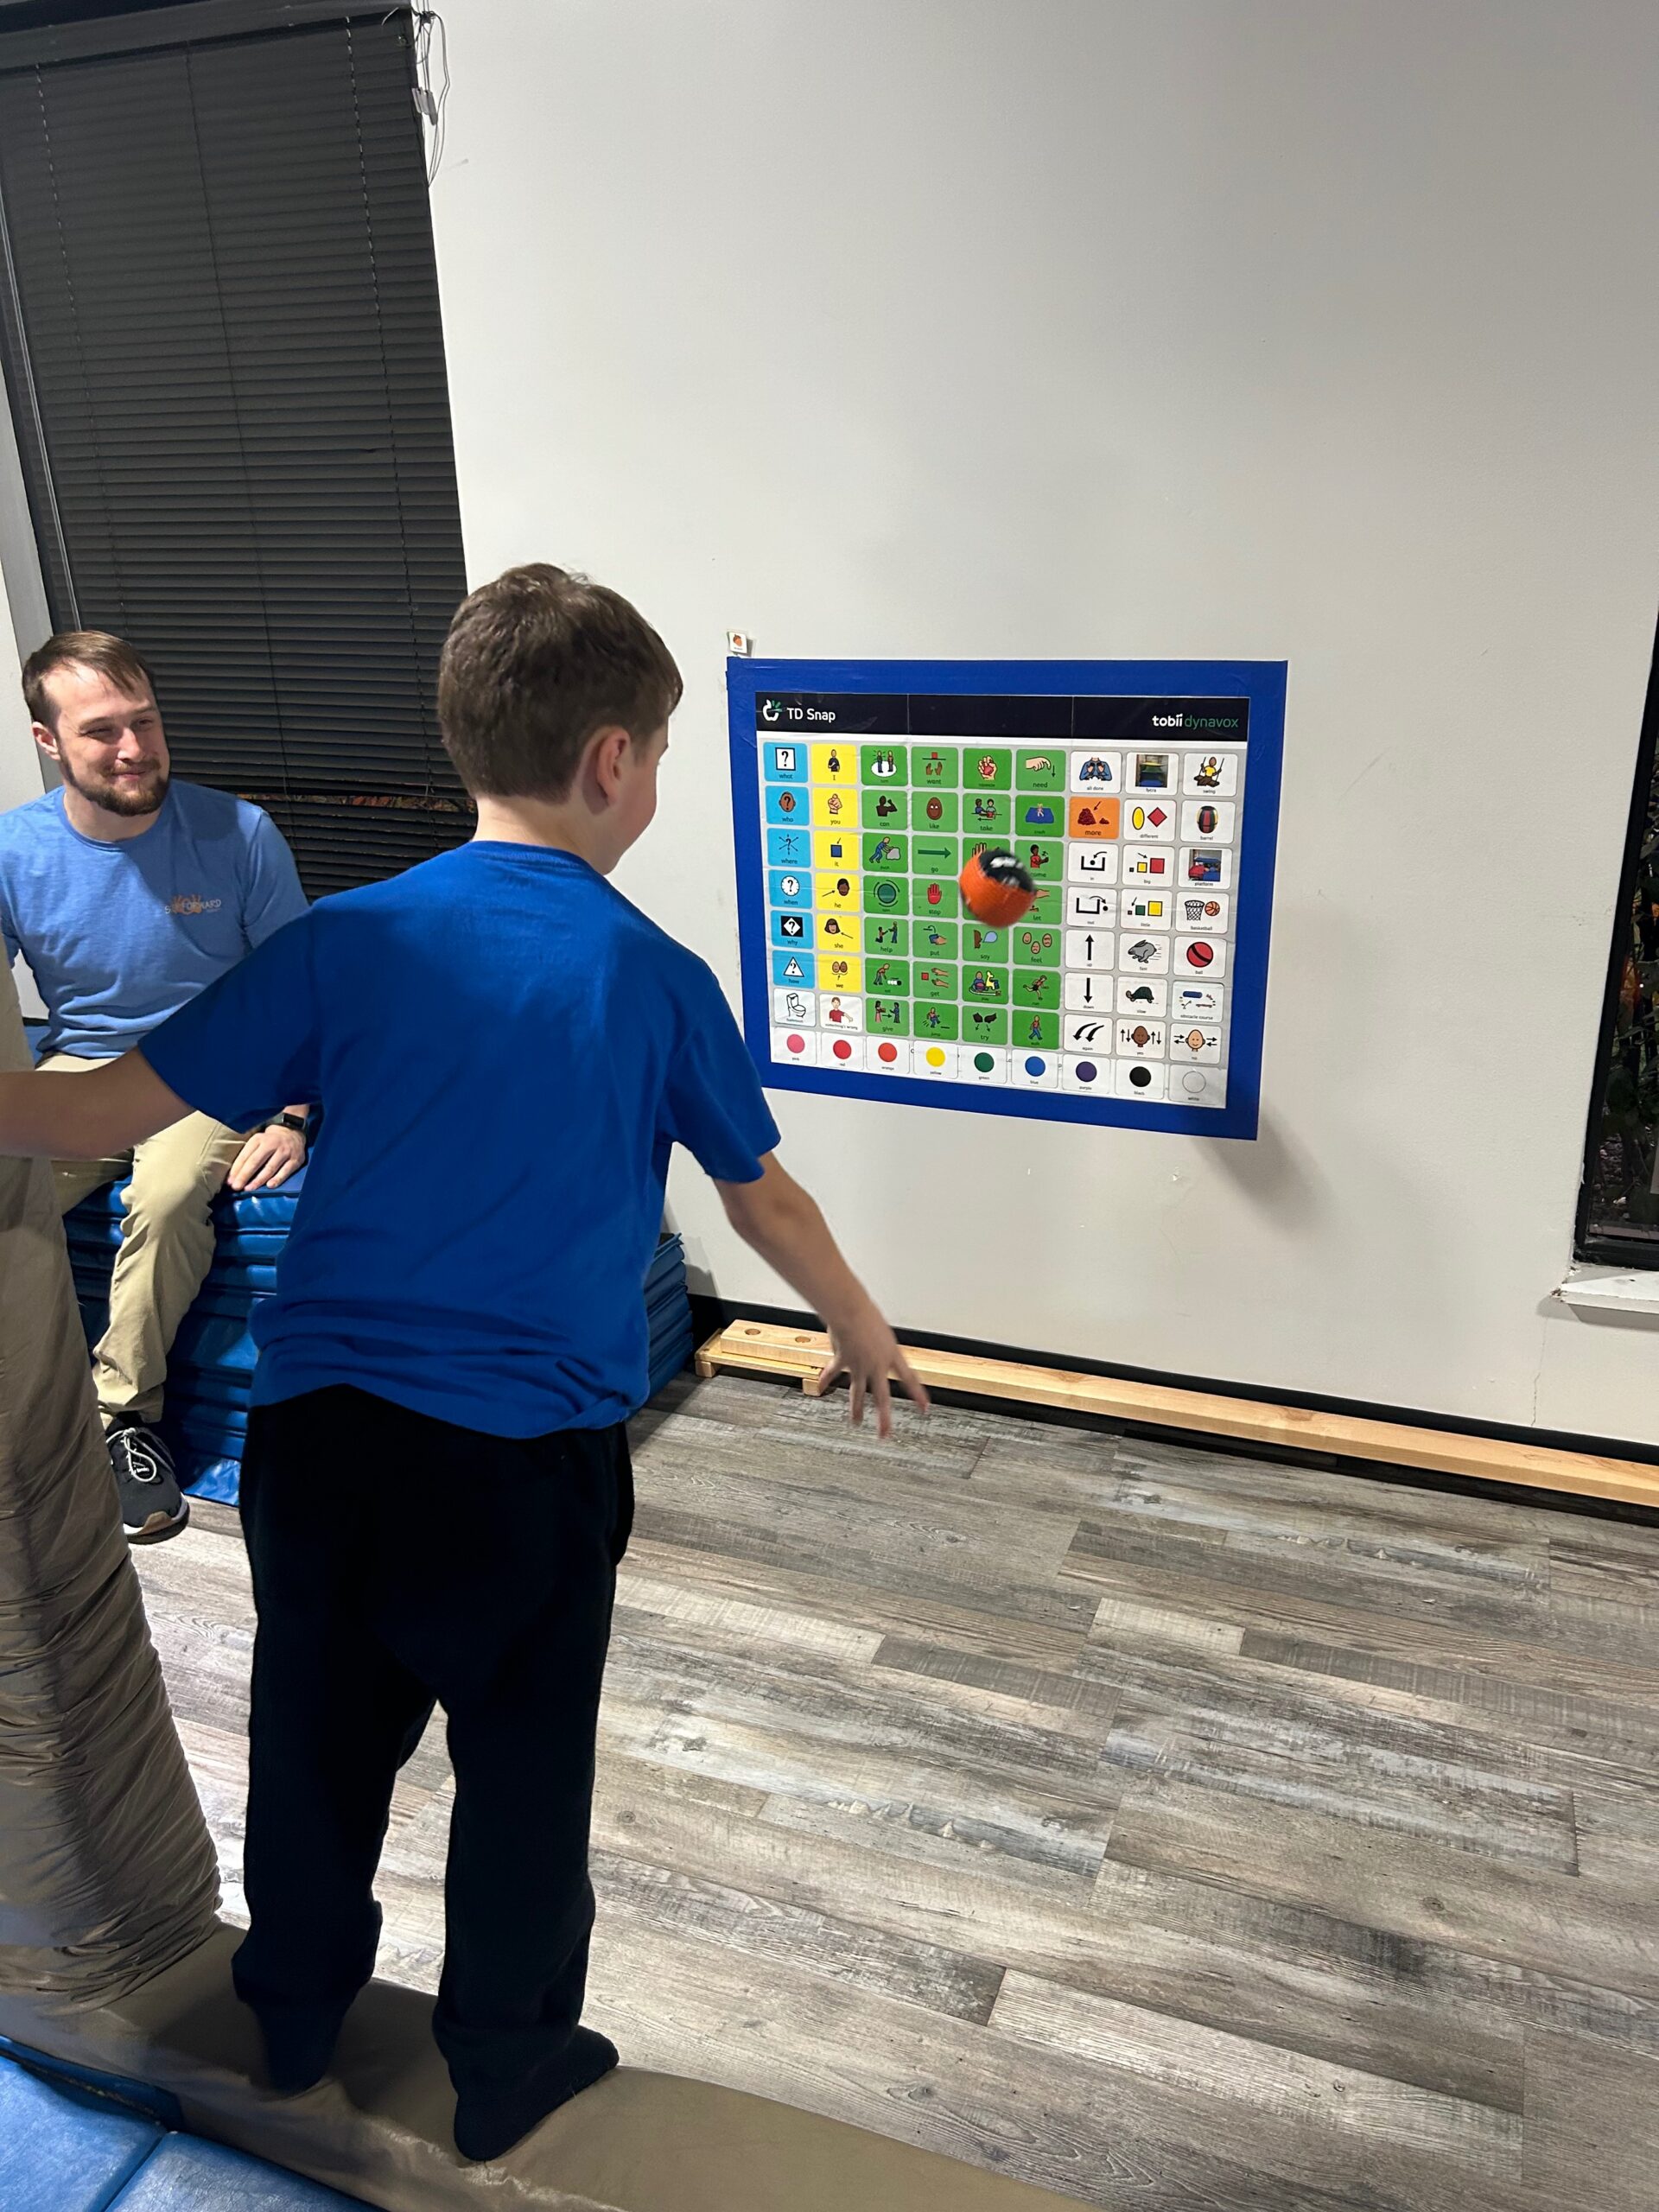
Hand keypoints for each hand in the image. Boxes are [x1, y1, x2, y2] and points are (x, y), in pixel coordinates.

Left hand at [228, 1122, 305, 1191]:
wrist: (293, 1132)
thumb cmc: (270, 1141)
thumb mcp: (257, 1141)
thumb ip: (248, 1155)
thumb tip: (234, 1175)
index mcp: (259, 1139)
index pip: (246, 1155)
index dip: (237, 1169)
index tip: (229, 1181)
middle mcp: (272, 1144)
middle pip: (255, 1161)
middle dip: (244, 1175)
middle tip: (236, 1187)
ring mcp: (284, 1152)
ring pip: (270, 1168)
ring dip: (258, 1180)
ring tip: (248, 1189)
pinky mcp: (295, 1160)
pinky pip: (286, 1171)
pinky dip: (278, 1179)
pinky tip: (269, 1186)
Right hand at [819, 1299, 929, 1438]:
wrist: (850, 1310)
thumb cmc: (866, 1312)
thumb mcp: (880, 1328)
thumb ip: (878, 1341)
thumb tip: (871, 1345)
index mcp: (891, 1354)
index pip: (909, 1378)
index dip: (918, 1394)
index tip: (924, 1408)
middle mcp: (877, 1364)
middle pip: (882, 1397)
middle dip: (884, 1418)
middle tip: (885, 1434)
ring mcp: (860, 1365)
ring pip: (858, 1393)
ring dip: (856, 1409)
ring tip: (856, 1422)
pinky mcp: (843, 1361)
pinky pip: (833, 1373)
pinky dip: (825, 1380)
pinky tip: (820, 1389)